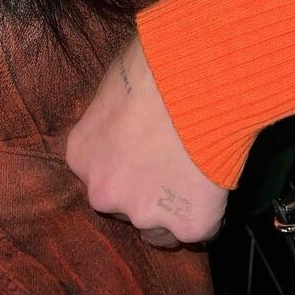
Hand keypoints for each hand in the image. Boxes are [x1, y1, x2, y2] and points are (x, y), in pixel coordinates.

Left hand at [65, 33, 227, 247]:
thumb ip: (112, 119)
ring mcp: (144, 213)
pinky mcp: (188, 225)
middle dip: (147, 191)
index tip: (149, 152)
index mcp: (81, 157)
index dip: (129, 165)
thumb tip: (127, 116)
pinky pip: (199, 228)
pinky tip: (213, 181)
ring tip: (195, 173)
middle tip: (174, 163)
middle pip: (125, 205)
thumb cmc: (153, 67)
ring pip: (160, 228)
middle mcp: (104, 193)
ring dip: (174, 208)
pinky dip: (208, 210)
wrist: (194, 80)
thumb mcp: (112, 88)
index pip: (102, 175)